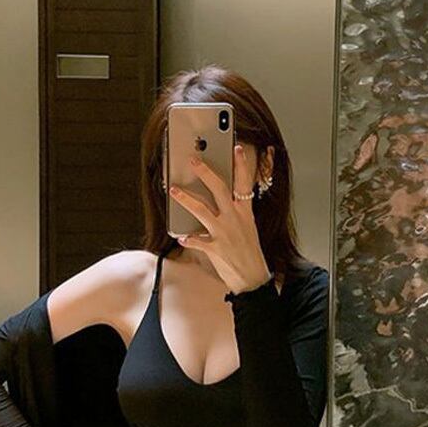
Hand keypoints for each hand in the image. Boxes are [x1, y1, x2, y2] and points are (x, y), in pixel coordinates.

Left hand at [168, 144, 272, 294]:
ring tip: (173, 190)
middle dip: (206, 173)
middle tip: (194, 160)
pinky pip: (197, 240)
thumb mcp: (248, 228)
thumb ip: (236, 213)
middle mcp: (234, 219)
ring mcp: (224, 233)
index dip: (241, 165)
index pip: (244, 184)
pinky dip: (189, 238)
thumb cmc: (249, 253)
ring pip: (202, 210)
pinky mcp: (215, 249)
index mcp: (245, 213)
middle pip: (219, 189)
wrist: (253, 278)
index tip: (237, 148)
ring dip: (186, 199)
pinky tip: (181, 236)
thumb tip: (224, 201)